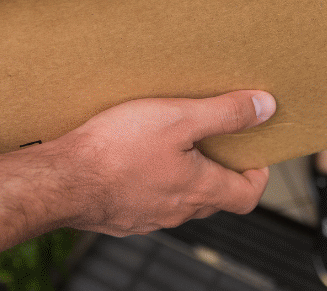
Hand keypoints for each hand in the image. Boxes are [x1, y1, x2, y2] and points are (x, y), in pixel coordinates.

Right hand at [55, 90, 275, 235]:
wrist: (62, 181)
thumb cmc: (117, 149)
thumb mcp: (178, 117)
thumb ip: (224, 114)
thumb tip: (265, 108)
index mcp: (199, 189)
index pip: (246, 195)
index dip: (257, 175)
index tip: (254, 156)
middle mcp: (177, 212)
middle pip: (213, 196)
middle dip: (219, 170)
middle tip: (214, 140)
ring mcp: (147, 218)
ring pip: (179, 199)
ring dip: (183, 175)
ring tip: (171, 142)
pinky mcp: (120, 216)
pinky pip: (148, 200)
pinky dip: (152, 182)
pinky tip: (133, 158)